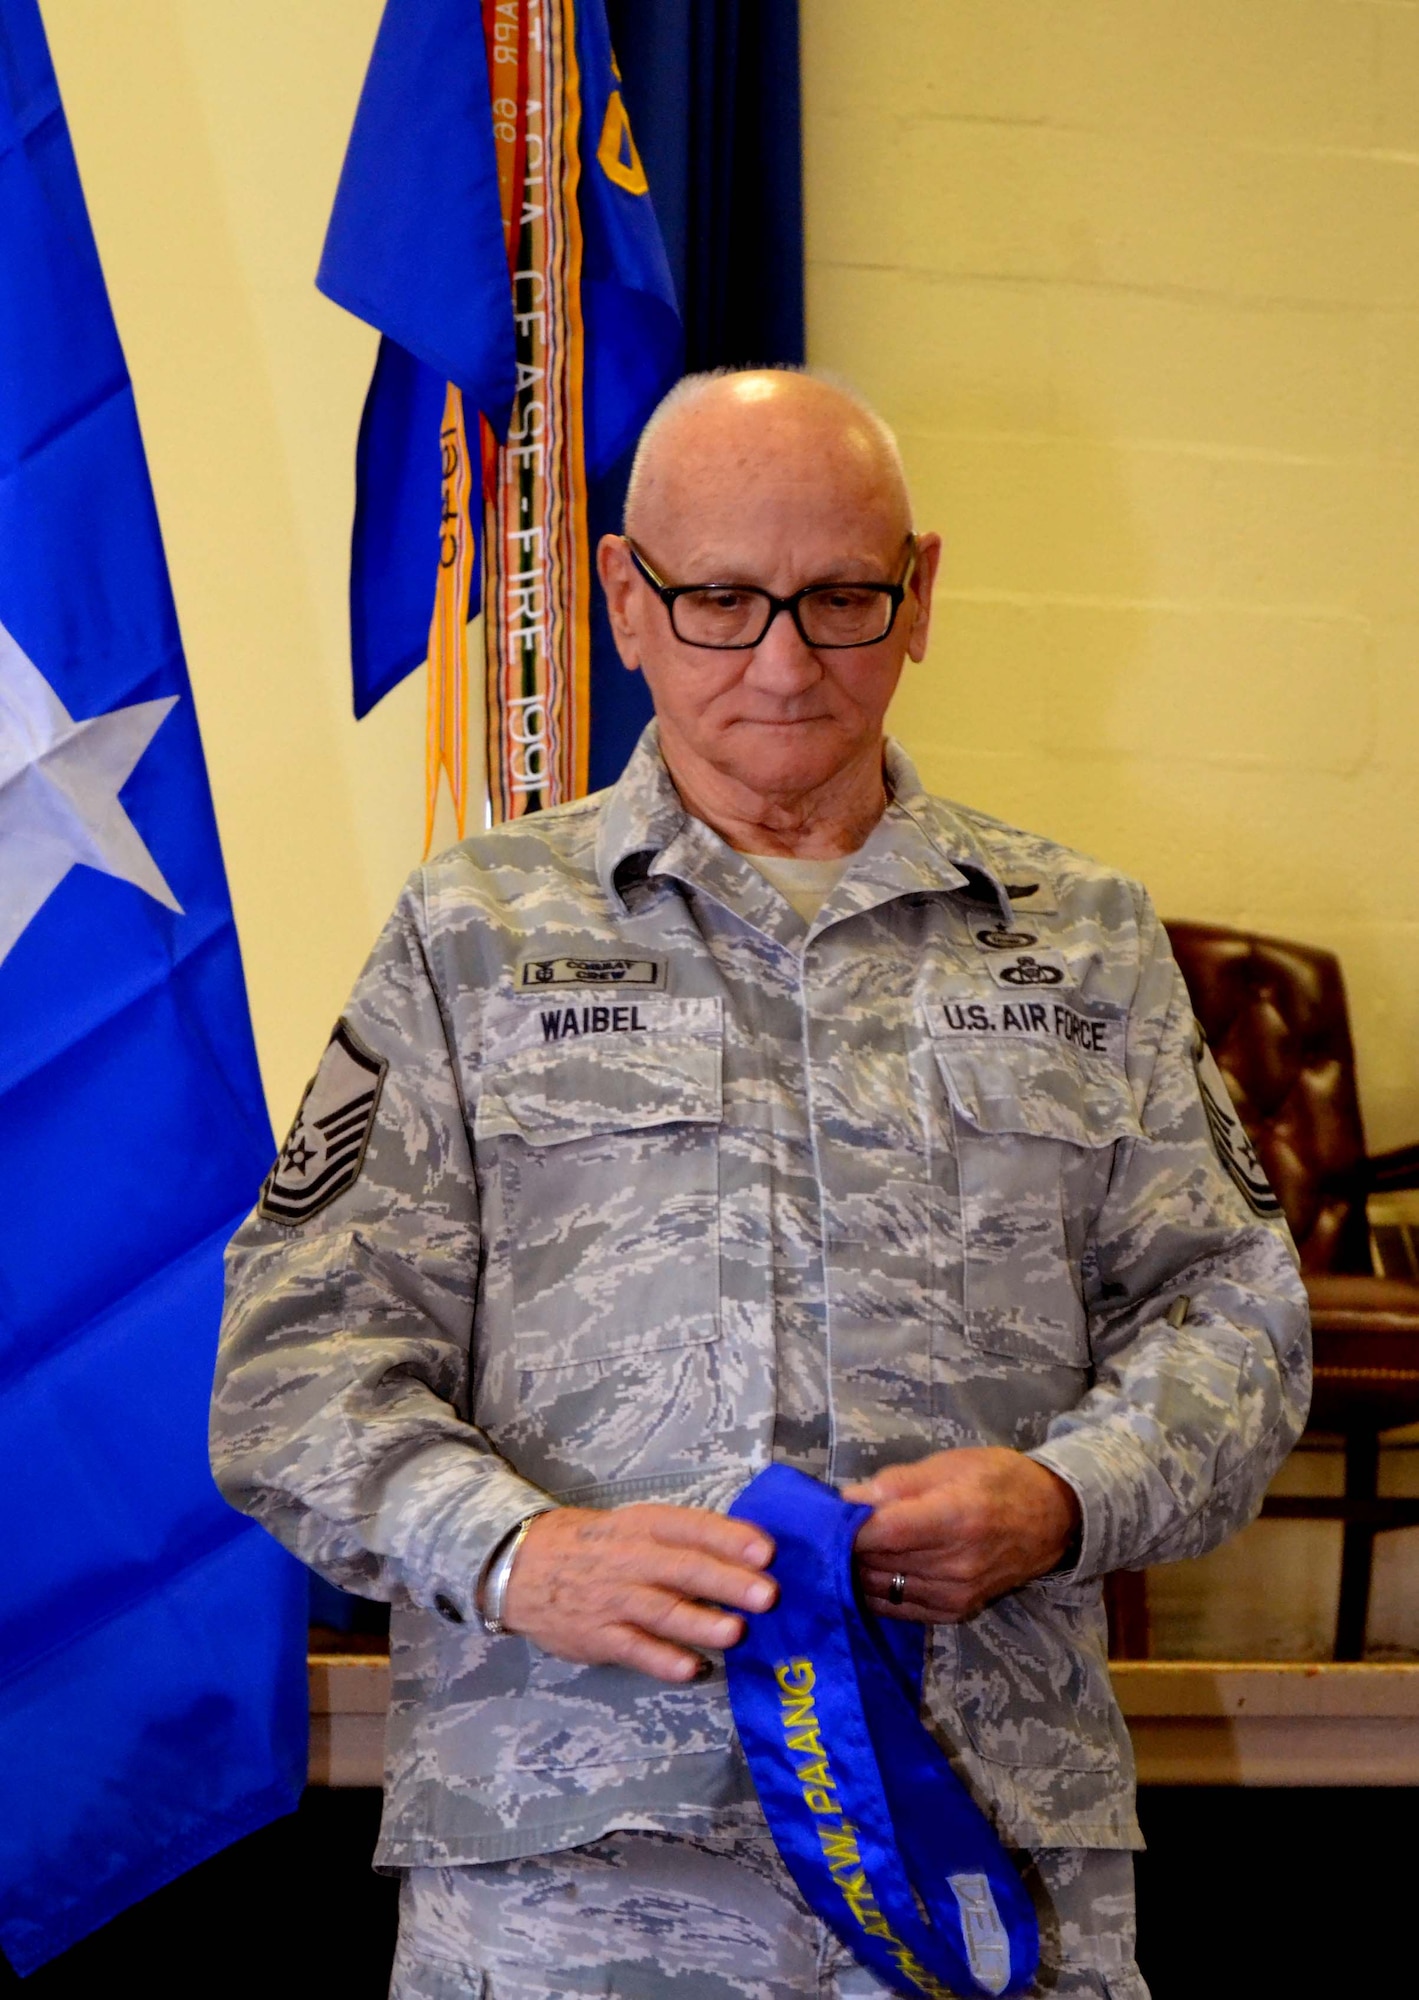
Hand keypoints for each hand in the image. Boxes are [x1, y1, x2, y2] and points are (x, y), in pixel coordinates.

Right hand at [500, 1504, 776, 1683]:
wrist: (522, 1566)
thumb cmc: (596, 1544)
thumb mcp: (635, 1526)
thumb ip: (685, 1540)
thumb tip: (750, 1553)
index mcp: (645, 1525)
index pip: (692, 1527)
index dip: (729, 1538)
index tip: (766, 1550)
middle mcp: (632, 1560)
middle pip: (684, 1570)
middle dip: (727, 1582)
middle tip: (767, 1594)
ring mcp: (615, 1600)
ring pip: (663, 1612)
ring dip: (701, 1623)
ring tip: (736, 1632)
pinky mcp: (599, 1636)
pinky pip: (635, 1650)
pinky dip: (664, 1661)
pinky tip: (692, 1669)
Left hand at [843, 1448, 1080, 1622]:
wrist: (1052, 1520)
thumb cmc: (998, 1479)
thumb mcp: (949, 1464)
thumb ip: (895, 1484)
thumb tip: (846, 1500)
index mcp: (953, 1518)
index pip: (881, 1533)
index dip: (843, 1527)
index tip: (819, 1516)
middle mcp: (954, 1565)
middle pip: (875, 1561)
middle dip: (842, 1546)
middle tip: (821, 1529)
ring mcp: (955, 1594)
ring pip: (880, 1587)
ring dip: (854, 1569)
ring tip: (837, 1549)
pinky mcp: (954, 1613)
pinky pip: (897, 1607)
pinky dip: (874, 1589)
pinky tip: (862, 1572)